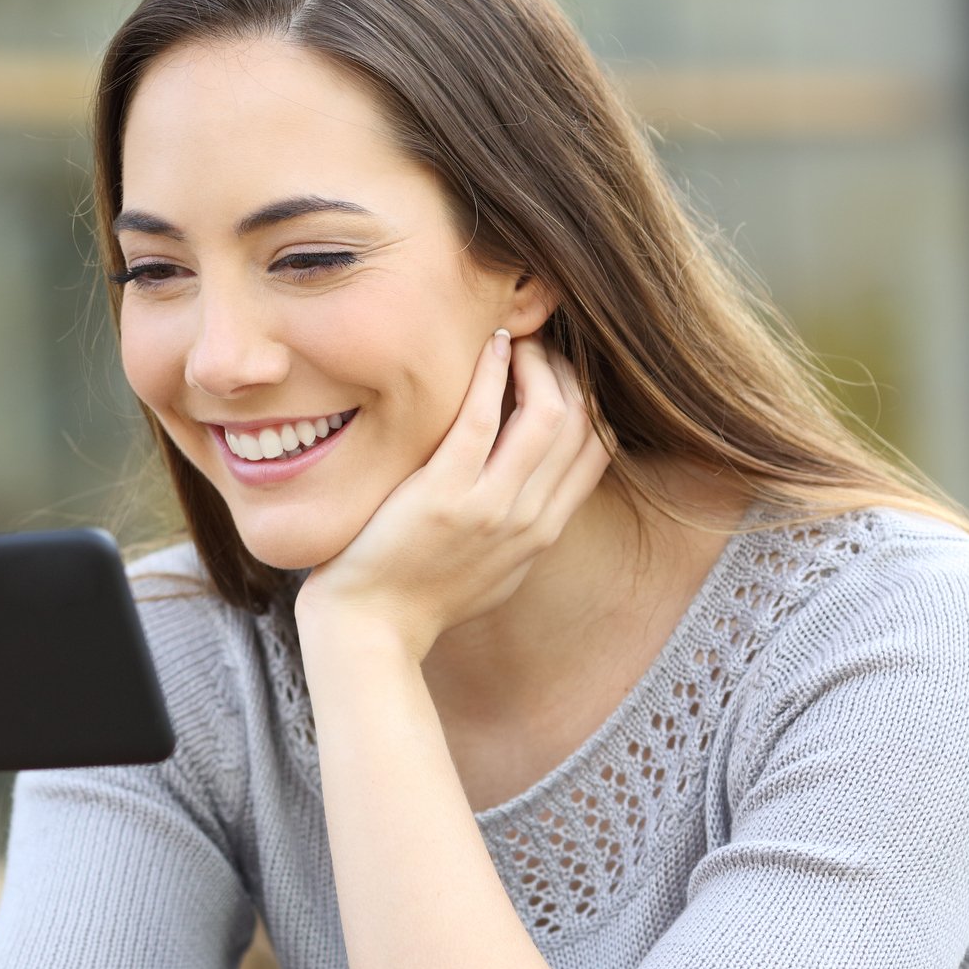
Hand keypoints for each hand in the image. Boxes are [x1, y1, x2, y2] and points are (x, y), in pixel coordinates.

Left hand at [293, 330, 610, 662]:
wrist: (370, 629)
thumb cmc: (420, 594)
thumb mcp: (494, 567)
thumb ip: (520, 525)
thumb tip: (533, 485)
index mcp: (543, 533)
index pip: (598, 450)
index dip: (587, 398)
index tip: (557, 371)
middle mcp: (528, 519)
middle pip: (581, 424)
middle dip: (566, 371)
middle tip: (536, 344)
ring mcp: (488, 507)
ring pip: (548, 414)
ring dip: (537, 363)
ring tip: (513, 339)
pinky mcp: (443, 494)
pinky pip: (481, 417)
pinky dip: (491, 371)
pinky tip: (488, 344)